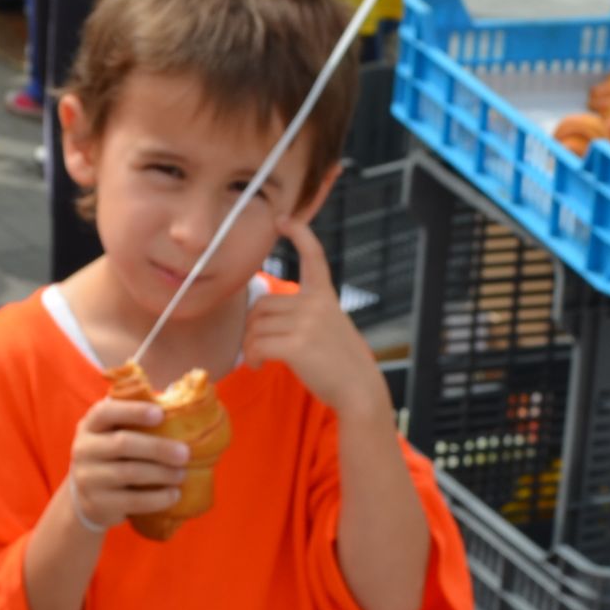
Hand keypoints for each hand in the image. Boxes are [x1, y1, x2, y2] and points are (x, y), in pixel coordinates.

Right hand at [68, 396, 186, 531]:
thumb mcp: (113, 434)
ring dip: (161, 474)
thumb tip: (181, 407)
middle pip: (123, 444)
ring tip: (182, 474)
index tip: (160, 414)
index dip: (133, 411)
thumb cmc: (113, 456)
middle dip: (158, 448)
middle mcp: (84, 449)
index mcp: (90, 425)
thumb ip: (135, 421)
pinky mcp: (96, 503)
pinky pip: (132, 500)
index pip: (106, 412)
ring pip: (129, 473)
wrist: (86, 496)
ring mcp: (88, 477)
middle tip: (185, 453)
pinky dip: (158, 498)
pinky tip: (174, 494)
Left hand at [243, 220, 386, 418]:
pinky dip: (252, 357)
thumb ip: (304, 315)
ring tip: (259, 360)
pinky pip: (258, 344)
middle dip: (252, 327)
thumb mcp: (329, 328)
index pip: (314, 257)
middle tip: (256, 347)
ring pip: (256, 326)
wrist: (359, 390)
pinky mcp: (297, 344)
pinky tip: (259, 366)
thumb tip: (261, 319)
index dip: (298, 235)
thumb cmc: (341, 365)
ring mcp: (307, 323)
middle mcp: (316, 304)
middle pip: (263, 304)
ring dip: (250, 345)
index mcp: (325, 297)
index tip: (283, 219)